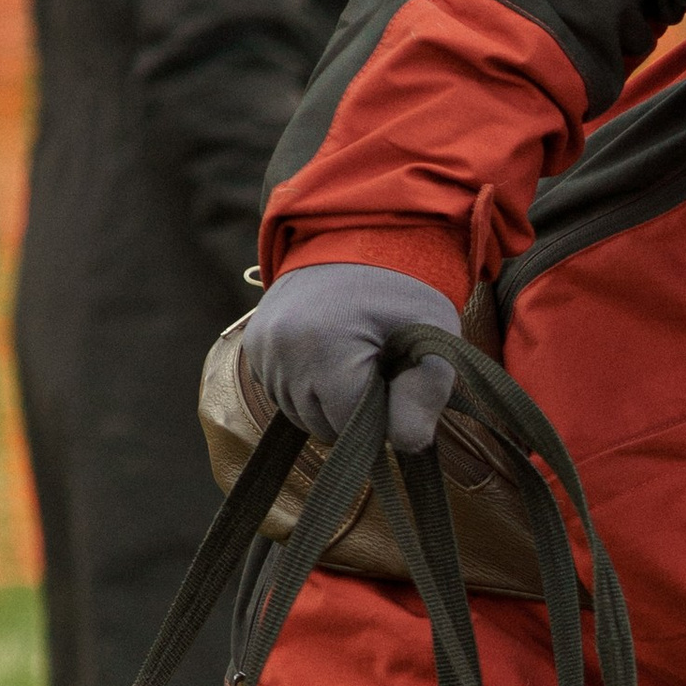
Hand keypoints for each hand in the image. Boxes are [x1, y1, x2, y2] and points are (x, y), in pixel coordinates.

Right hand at [243, 261, 458, 451]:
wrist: (360, 239)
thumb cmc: (405, 293)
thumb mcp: (433, 340)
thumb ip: (426, 395)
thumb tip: (407, 446)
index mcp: (325, 347)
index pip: (352, 428)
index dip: (384, 418)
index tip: (399, 385)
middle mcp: (282, 349)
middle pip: (324, 427)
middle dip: (357, 412)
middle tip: (380, 369)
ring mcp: (261, 348)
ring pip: (302, 416)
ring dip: (332, 404)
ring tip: (356, 359)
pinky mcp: (253, 346)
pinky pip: (284, 395)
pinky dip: (310, 388)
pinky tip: (331, 356)